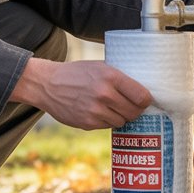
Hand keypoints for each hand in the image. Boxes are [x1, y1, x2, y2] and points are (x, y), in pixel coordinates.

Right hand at [10, 58, 151, 129]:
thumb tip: (141, 90)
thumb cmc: (76, 73)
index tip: (144, 100)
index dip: (146, 100)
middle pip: (134, 112)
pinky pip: (108, 126)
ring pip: (122, 121)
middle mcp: (105, 94)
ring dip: (120, 116)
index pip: (142, 96)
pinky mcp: (88, 123)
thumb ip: (119, 77)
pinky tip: (97, 111)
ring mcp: (96, 111)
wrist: (48, 84)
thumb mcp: (99, 66)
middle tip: (130, 106)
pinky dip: (106, 120)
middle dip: (134, 110)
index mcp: (111, 77)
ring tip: (110, 107)